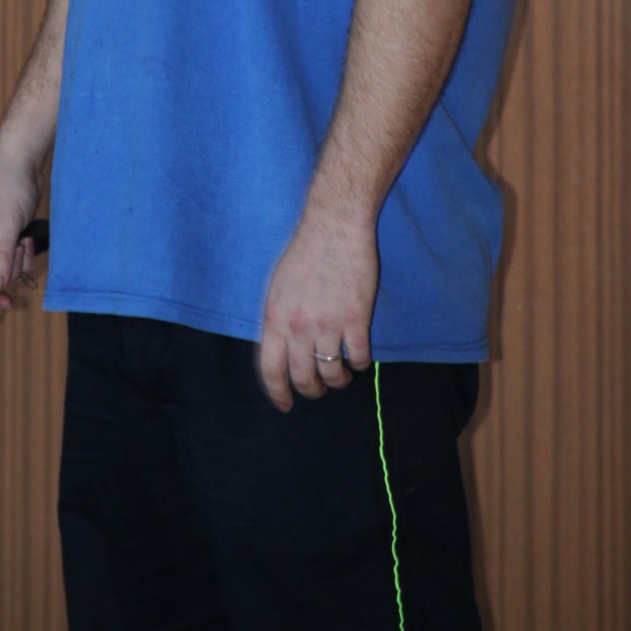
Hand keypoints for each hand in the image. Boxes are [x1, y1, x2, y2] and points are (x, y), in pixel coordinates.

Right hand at [0, 146, 43, 316]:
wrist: (21, 160)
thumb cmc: (7, 184)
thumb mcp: (6, 223)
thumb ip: (1, 256)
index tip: (3, 302)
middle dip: (8, 267)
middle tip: (18, 246)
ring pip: (3, 269)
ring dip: (18, 259)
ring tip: (22, 236)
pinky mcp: (3, 236)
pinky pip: (13, 259)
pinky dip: (23, 253)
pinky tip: (26, 236)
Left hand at [257, 212, 378, 410]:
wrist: (335, 226)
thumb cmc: (305, 252)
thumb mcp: (277, 286)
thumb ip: (278, 318)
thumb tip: (280, 349)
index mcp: (275, 316)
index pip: (270, 369)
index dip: (277, 393)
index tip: (286, 404)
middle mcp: (298, 325)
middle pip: (303, 377)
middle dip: (311, 390)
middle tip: (318, 390)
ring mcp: (328, 324)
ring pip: (331, 373)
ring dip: (337, 380)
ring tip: (340, 375)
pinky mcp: (356, 319)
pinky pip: (358, 358)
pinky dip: (359, 364)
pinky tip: (359, 359)